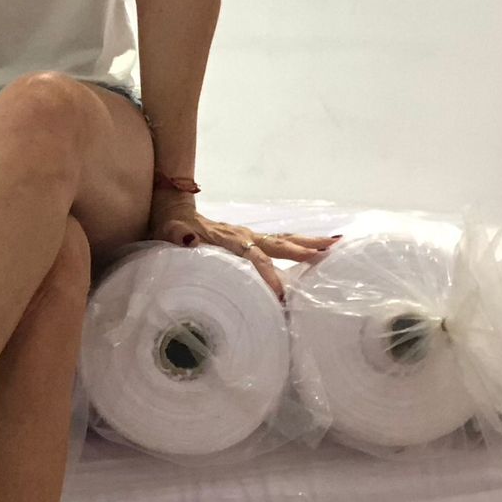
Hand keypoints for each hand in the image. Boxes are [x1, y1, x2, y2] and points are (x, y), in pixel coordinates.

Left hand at [146, 193, 340, 300]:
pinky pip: (277, 241)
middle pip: (277, 243)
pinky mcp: (249, 237)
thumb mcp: (167, 230)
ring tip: (335, 246)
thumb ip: (176, 235)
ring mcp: (248, 234)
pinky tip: (317, 248)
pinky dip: (298, 242)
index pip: (253, 257)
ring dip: (308, 243)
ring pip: (283, 238)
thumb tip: (190, 239)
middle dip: (301, 251)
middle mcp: (242, 234)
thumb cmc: (169, 225)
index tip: (280, 294)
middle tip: (327, 256)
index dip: (267, 274)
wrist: (172, 208)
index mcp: (226, 237)